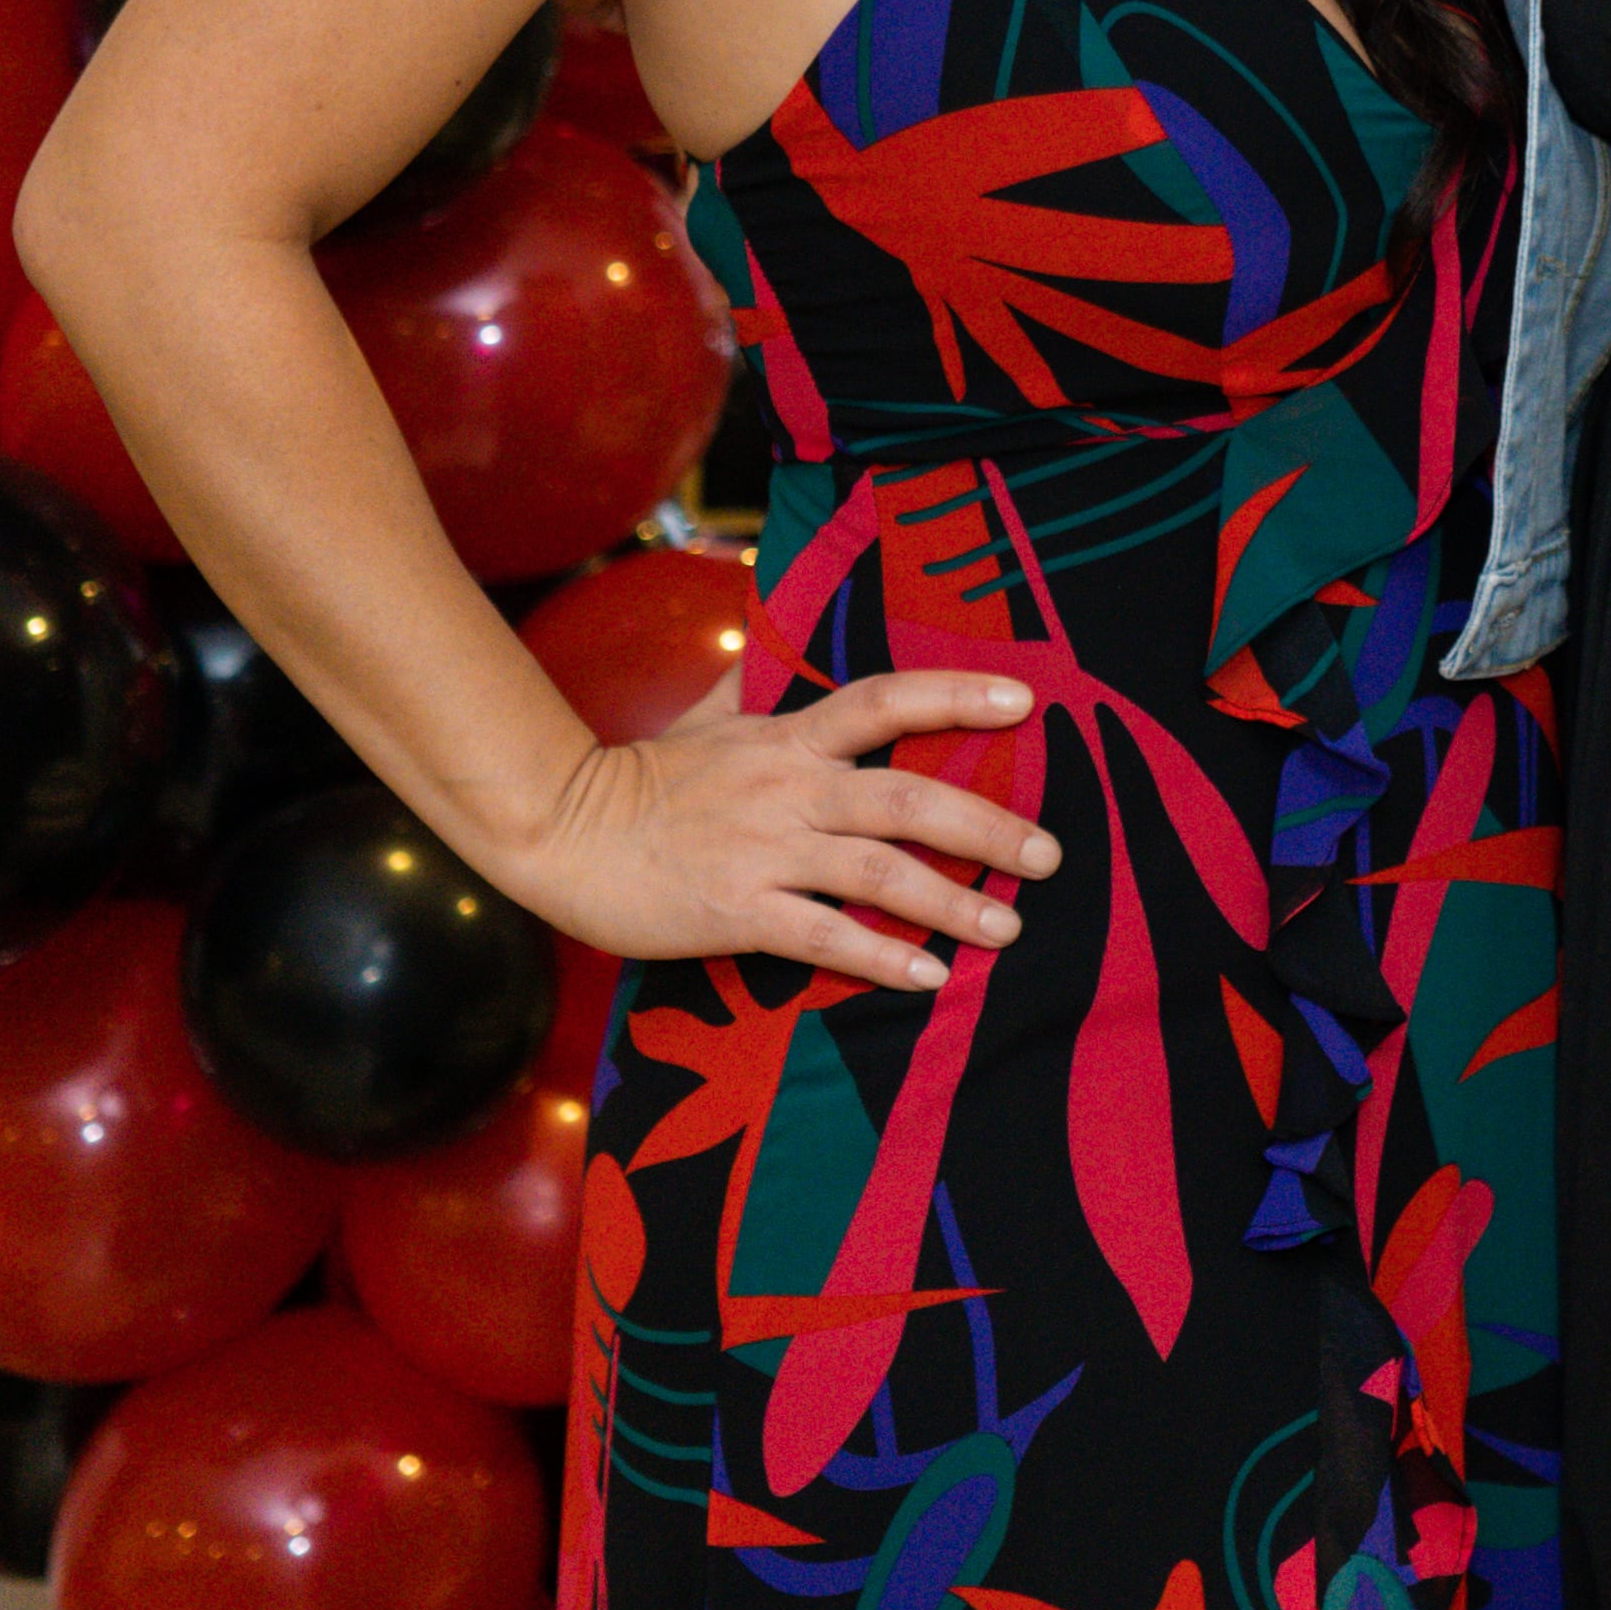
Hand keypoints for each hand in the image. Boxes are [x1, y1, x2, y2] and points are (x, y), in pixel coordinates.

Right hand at [484, 669, 1058, 994]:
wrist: (560, 830)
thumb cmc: (640, 779)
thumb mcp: (705, 719)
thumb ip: (753, 686)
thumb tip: (769, 632)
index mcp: (787, 738)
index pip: (886, 700)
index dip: (956, 696)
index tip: (1026, 700)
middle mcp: (789, 788)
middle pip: (908, 797)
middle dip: (988, 826)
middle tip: (1049, 855)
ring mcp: (766, 850)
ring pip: (880, 872)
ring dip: (953, 902)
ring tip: (1008, 926)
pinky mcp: (739, 910)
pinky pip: (825, 935)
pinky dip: (883, 957)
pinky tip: (929, 976)